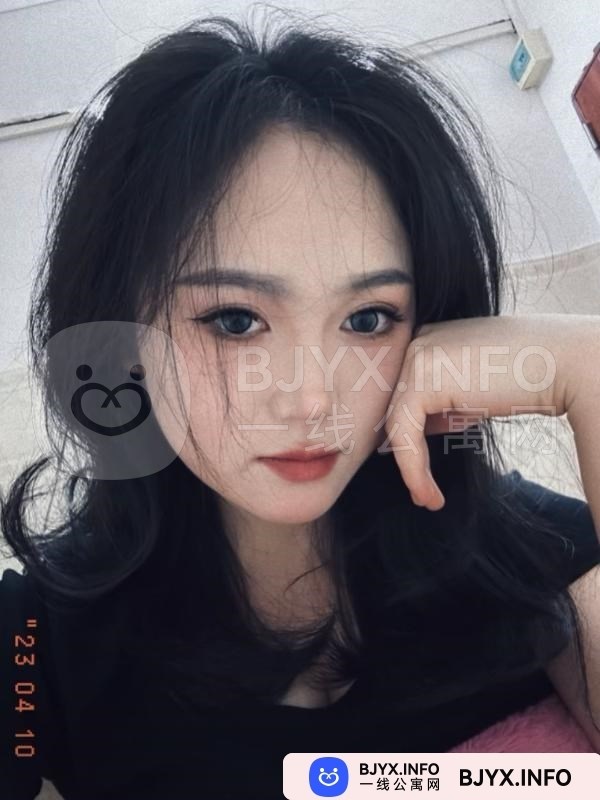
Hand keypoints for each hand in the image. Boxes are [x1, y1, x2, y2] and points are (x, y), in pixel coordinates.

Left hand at [381, 314, 580, 510]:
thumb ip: (444, 403)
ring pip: (396, 423)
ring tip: (427, 499)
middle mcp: (418, 340)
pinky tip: (429, 492)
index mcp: (430, 338)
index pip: (404, 394)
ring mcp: (417, 355)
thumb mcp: (475, 390)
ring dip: (410, 468)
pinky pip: (404, 432)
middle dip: (406, 452)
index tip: (421, 472)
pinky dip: (414, 467)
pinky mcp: (422, 377)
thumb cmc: (531, 379)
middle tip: (422, 492)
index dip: (409, 436)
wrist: (566, 364)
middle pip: (395, 407)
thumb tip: (420, 429)